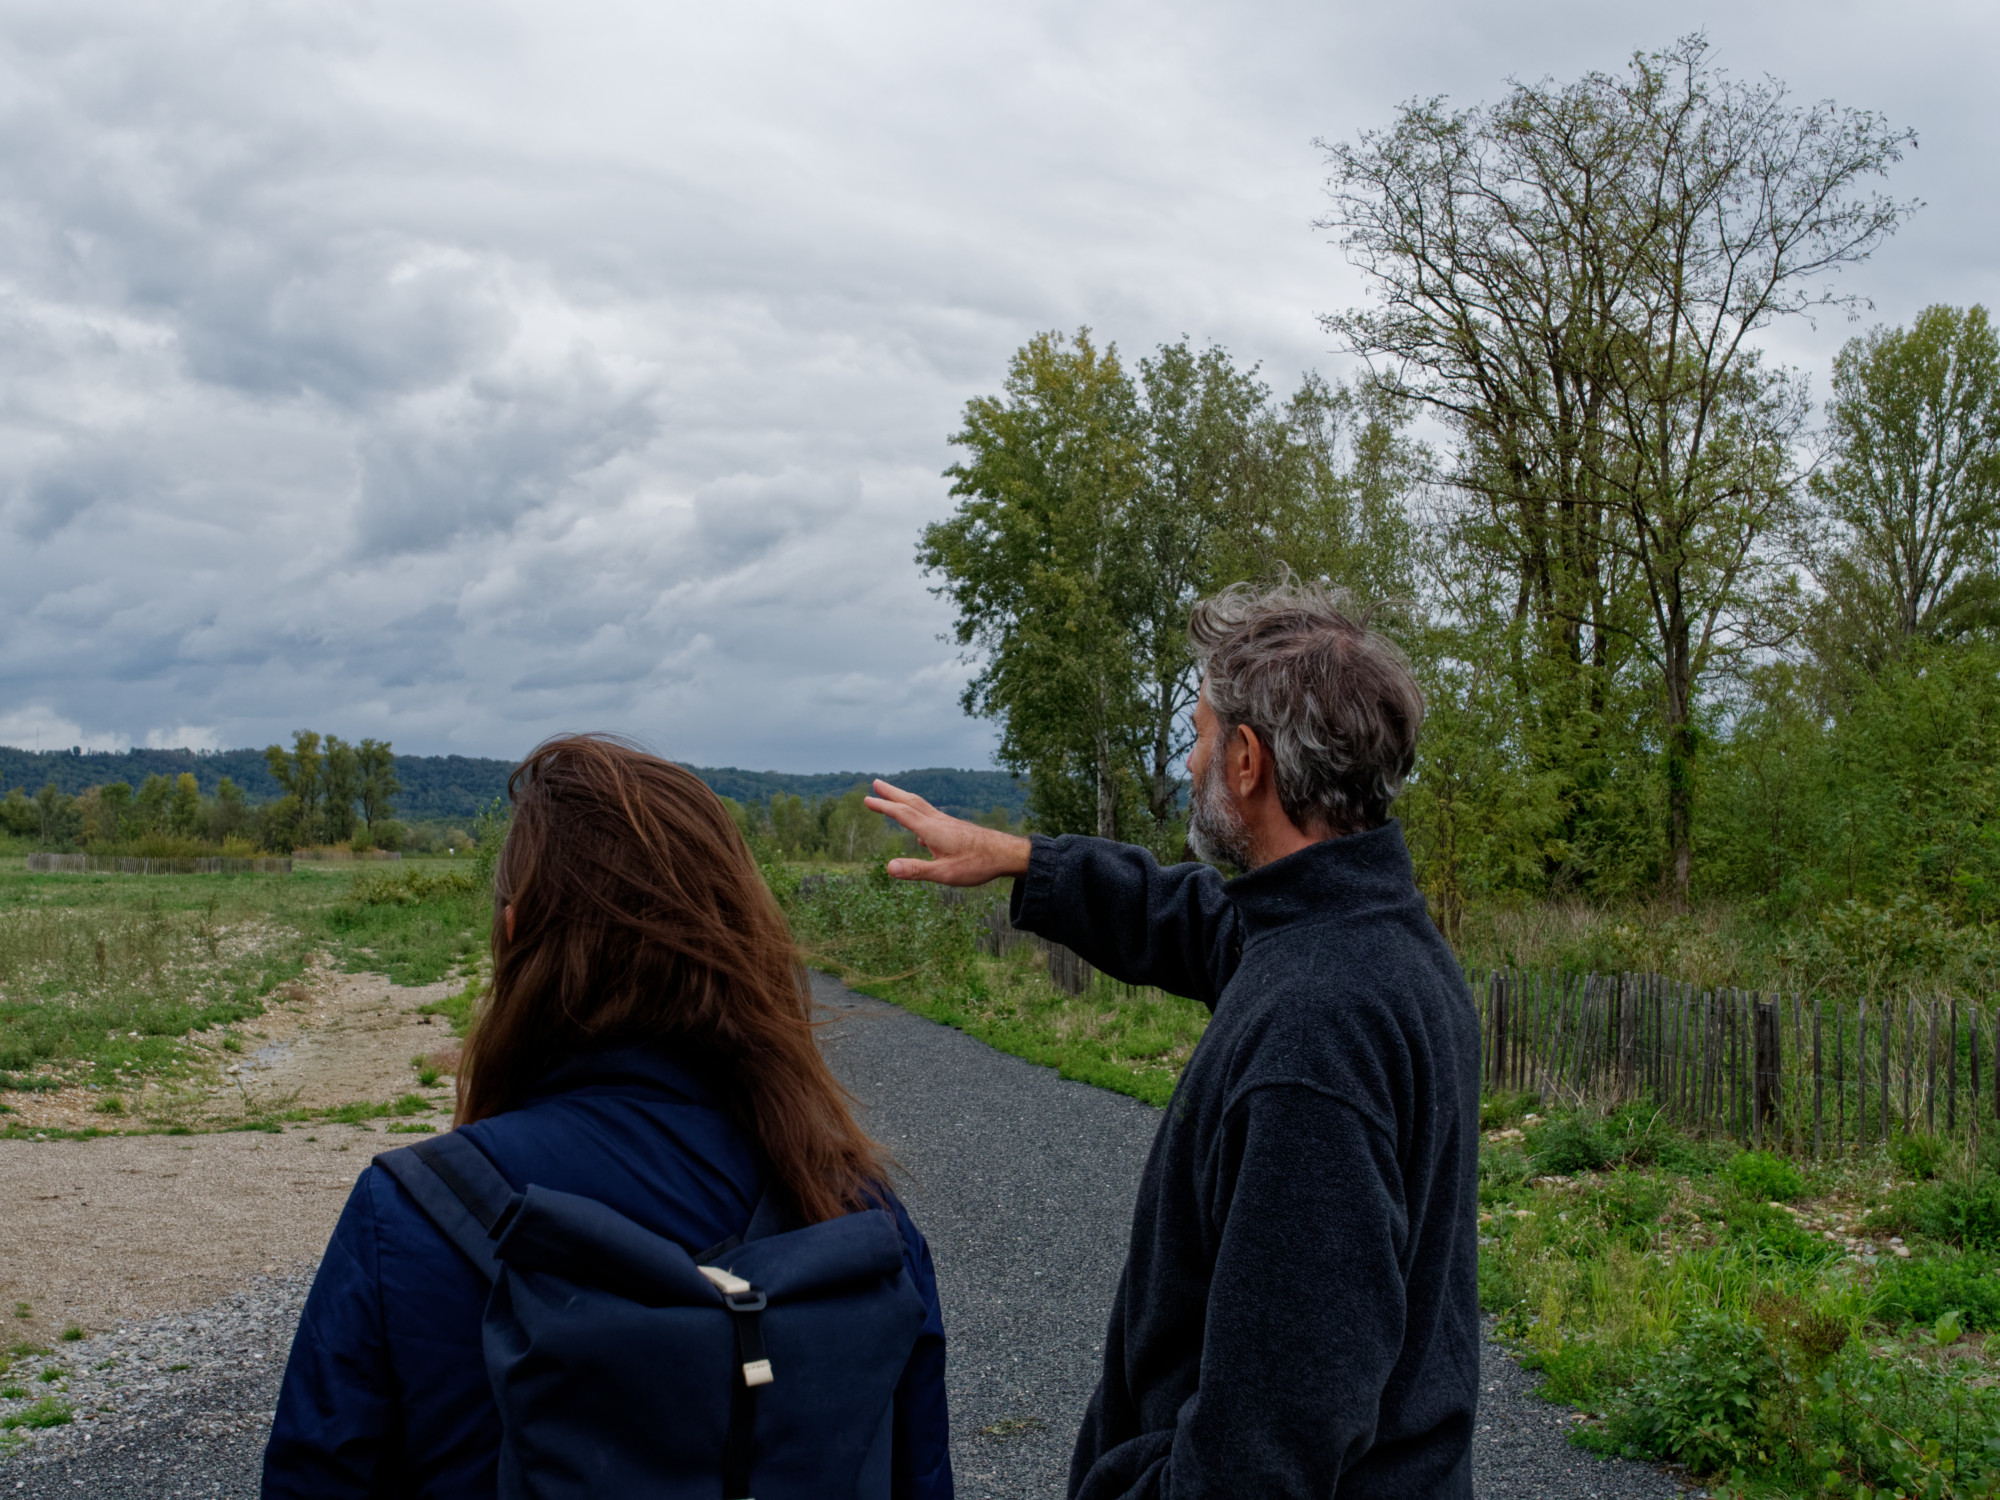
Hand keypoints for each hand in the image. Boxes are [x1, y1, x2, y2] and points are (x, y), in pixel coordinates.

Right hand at [864, 780, 1031, 886]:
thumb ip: (916, 870)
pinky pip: (931, 816)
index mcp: (932, 830)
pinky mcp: (955, 828)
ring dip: (904, 799)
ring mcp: (948, 823)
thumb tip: (889, 867)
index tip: (867, 799)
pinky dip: (918, 813)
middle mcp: (938, 821)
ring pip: (922, 806)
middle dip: (892, 792)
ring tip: (893, 796)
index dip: (883, 806)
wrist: (1008, 854)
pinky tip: (920, 832)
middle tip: (876, 782)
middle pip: (911, 802)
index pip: (902, 814)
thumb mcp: (945, 873)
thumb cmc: (977, 864)